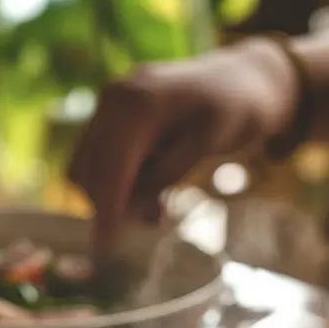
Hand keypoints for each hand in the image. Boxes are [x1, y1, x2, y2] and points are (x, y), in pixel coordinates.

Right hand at [69, 39, 297, 249]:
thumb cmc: (235, 110)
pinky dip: (116, 185)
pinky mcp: (109, 116)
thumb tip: (130, 208)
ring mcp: (108, 104)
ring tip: (159, 206)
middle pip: (90, 171)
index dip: (107, 210)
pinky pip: (96, 161)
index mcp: (140, 101)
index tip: (104, 248)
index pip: (112, 166)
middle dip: (115, 205)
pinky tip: (149, 190)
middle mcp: (115, 97)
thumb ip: (167, 174)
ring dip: (115, 198)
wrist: (241, 79)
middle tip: (160, 218)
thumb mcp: (208, 144)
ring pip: (87, 170)